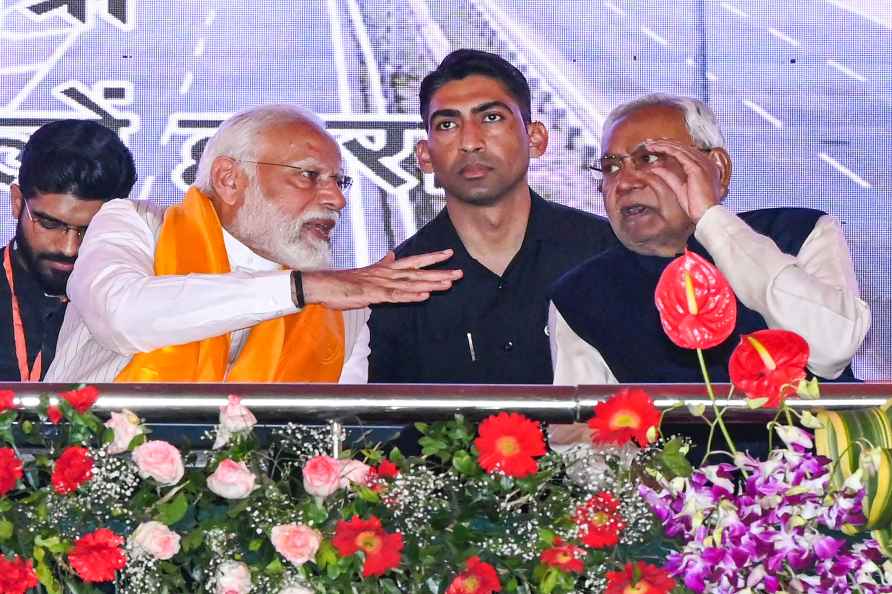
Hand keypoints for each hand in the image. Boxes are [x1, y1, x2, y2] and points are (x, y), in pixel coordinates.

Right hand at [302, 250, 461, 309]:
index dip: (431, 258)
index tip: (449, 253)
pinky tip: (424, 296)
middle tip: (460, 272)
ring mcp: (381, 283)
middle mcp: (387, 273)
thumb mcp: (366, 272)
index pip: (413, 261)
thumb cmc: (343, 281)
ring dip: (431, 283)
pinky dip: (411, 296)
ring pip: (411, 283)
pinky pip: (396, 296)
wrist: (323, 284)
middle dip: (440, 272)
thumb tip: (391, 255)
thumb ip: (381, 264)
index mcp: (386, 268)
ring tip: (449, 283)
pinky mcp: (374, 295)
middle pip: (418, 272)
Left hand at [642, 139, 723, 222]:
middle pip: (682, 147)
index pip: (686, 152)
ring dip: (662, 144)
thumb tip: (656, 168)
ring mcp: (702, 163)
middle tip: (649, 143)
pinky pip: (678, 154)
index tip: (656, 147)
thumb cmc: (697, 207)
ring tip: (649, 144)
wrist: (707, 215)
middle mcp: (706, 162)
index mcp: (705, 167)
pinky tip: (655, 148)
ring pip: (679, 148)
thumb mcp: (680, 189)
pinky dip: (665, 149)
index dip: (670, 148)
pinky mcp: (696, 168)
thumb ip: (670, 177)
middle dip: (664, 144)